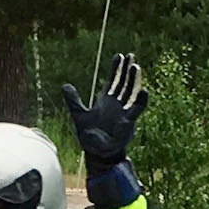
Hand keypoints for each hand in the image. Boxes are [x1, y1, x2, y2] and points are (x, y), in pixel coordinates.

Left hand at [61, 54, 147, 169]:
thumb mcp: (78, 115)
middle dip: (126, 70)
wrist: (97, 153)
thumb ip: (73, 100)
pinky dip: (140, 101)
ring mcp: (123, 111)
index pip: (112, 81)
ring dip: (133, 80)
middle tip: (131, 55)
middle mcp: (116, 104)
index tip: (119, 56)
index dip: (116, 69)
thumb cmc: (89, 136)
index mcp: (105, 101)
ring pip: (130, 92)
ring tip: (135, 66)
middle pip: (124, 83)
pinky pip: (136, 109)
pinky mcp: (129, 122)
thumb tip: (65, 85)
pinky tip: (144, 91)